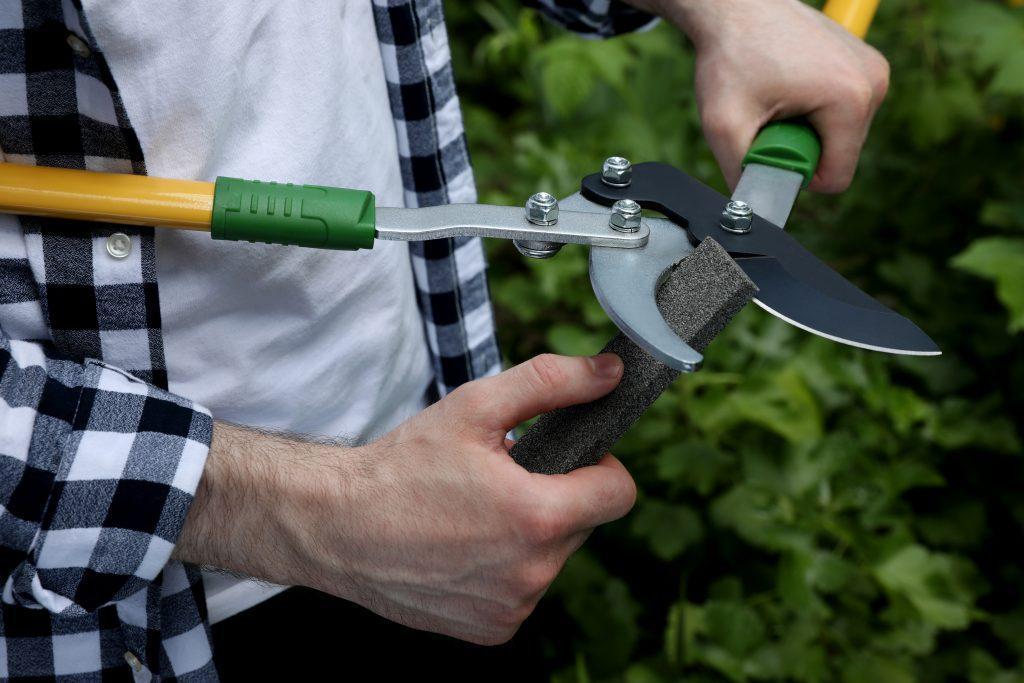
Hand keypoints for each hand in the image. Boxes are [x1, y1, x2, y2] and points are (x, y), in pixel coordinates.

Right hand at [176, 353, 635, 644]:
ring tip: (475, 513)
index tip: (567, 456)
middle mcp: (531, 574)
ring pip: (552, 559)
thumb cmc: (402, 465)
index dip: (600, 465)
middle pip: (583, 525)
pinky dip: (505, 569)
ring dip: (529, 534)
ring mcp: (511, 608)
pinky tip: (463, 548)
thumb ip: (551, 382)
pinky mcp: (491, 630)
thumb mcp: (476, 407)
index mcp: (537, 517)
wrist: (336, 526)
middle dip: (555, 497)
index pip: (619, 493)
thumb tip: (610, 373)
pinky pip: (523, 592)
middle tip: (502, 479)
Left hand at [648, 0, 889, 192]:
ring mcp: (874, 70)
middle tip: (769, 116)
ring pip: (841, 136)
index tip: (769, 145)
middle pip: (840, 156)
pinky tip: (789, 86)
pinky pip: (842, 112)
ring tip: (778, 98)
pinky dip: (814, 110)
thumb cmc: (731, 56)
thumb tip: (751, 213)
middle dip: (800, 149)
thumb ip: (741, 175)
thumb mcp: (725, 125)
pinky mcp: (866, 64)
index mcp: (850, 100)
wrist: (736, 5)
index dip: (797, 175)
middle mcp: (874, 83)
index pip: (836, 178)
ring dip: (806, 130)